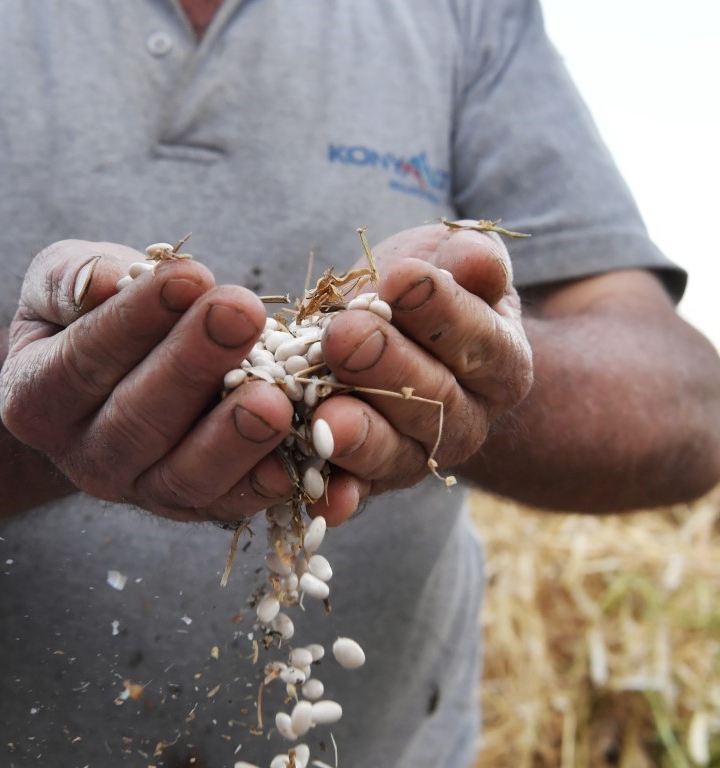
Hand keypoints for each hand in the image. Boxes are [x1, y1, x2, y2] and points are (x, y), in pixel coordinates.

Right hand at [0, 240, 295, 524]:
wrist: (112, 377)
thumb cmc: (87, 315)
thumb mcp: (60, 284)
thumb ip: (72, 279)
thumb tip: (106, 281)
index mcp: (35, 398)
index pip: (83, 359)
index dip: (136, 319)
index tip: (189, 275)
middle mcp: (81, 458)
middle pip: (136, 420)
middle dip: (193, 364)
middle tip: (241, 311)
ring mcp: (138, 491)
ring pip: (184, 475)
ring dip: (233, 437)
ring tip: (275, 396)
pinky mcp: (190, 507)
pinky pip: (228, 504)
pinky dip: (266, 485)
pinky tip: (301, 455)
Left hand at [309, 223, 533, 523]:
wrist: (389, 336)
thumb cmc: (423, 287)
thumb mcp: (448, 260)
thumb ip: (467, 260)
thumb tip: (477, 259)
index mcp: (500, 364)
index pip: (477, 340)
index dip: (441, 310)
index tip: (402, 277)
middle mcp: (466, 422)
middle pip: (433, 402)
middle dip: (387, 367)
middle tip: (346, 335)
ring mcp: (415, 457)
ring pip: (392, 454)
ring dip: (359, 437)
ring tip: (325, 417)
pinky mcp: (367, 481)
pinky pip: (350, 490)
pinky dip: (331, 495)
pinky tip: (309, 493)